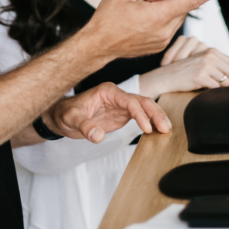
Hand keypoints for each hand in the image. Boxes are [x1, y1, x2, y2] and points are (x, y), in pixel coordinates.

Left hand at [44, 82, 171, 142]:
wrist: (61, 115)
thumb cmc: (66, 113)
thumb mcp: (72, 120)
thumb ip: (85, 127)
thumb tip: (98, 137)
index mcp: (108, 92)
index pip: (129, 101)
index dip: (140, 113)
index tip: (146, 127)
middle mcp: (117, 96)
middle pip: (142, 101)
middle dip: (155, 113)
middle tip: (165, 127)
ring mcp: (121, 105)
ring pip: (144, 107)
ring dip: (156, 116)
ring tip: (167, 129)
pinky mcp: (122, 115)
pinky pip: (140, 116)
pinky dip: (150, 122)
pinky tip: (158, 130)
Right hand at [84, 0, 228, 61]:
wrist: (97, 46)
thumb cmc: (107, 17)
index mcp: (159, 15)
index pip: (191, 0)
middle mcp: (165, 30)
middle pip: (179, 3)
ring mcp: (163, 40)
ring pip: (174, 14)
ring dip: (162, 6)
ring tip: (138, 8)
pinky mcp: (159, 45)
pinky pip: (168, 25)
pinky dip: (158, 17)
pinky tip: (138, 20)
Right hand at [140, 42, 228, 97]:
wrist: (167, 76)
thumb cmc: (186, 71)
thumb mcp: (202, 61)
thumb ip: (220, 63)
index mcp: (212, 51)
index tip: (222, 78)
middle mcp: (210, 56)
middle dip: (227, 82)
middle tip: (214, 82)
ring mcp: (205, 66)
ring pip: (225, 82)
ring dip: (216, 86)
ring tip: (204, 83)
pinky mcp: (201, 76)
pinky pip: (215, 88)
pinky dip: (210, 90)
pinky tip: (200, 86)